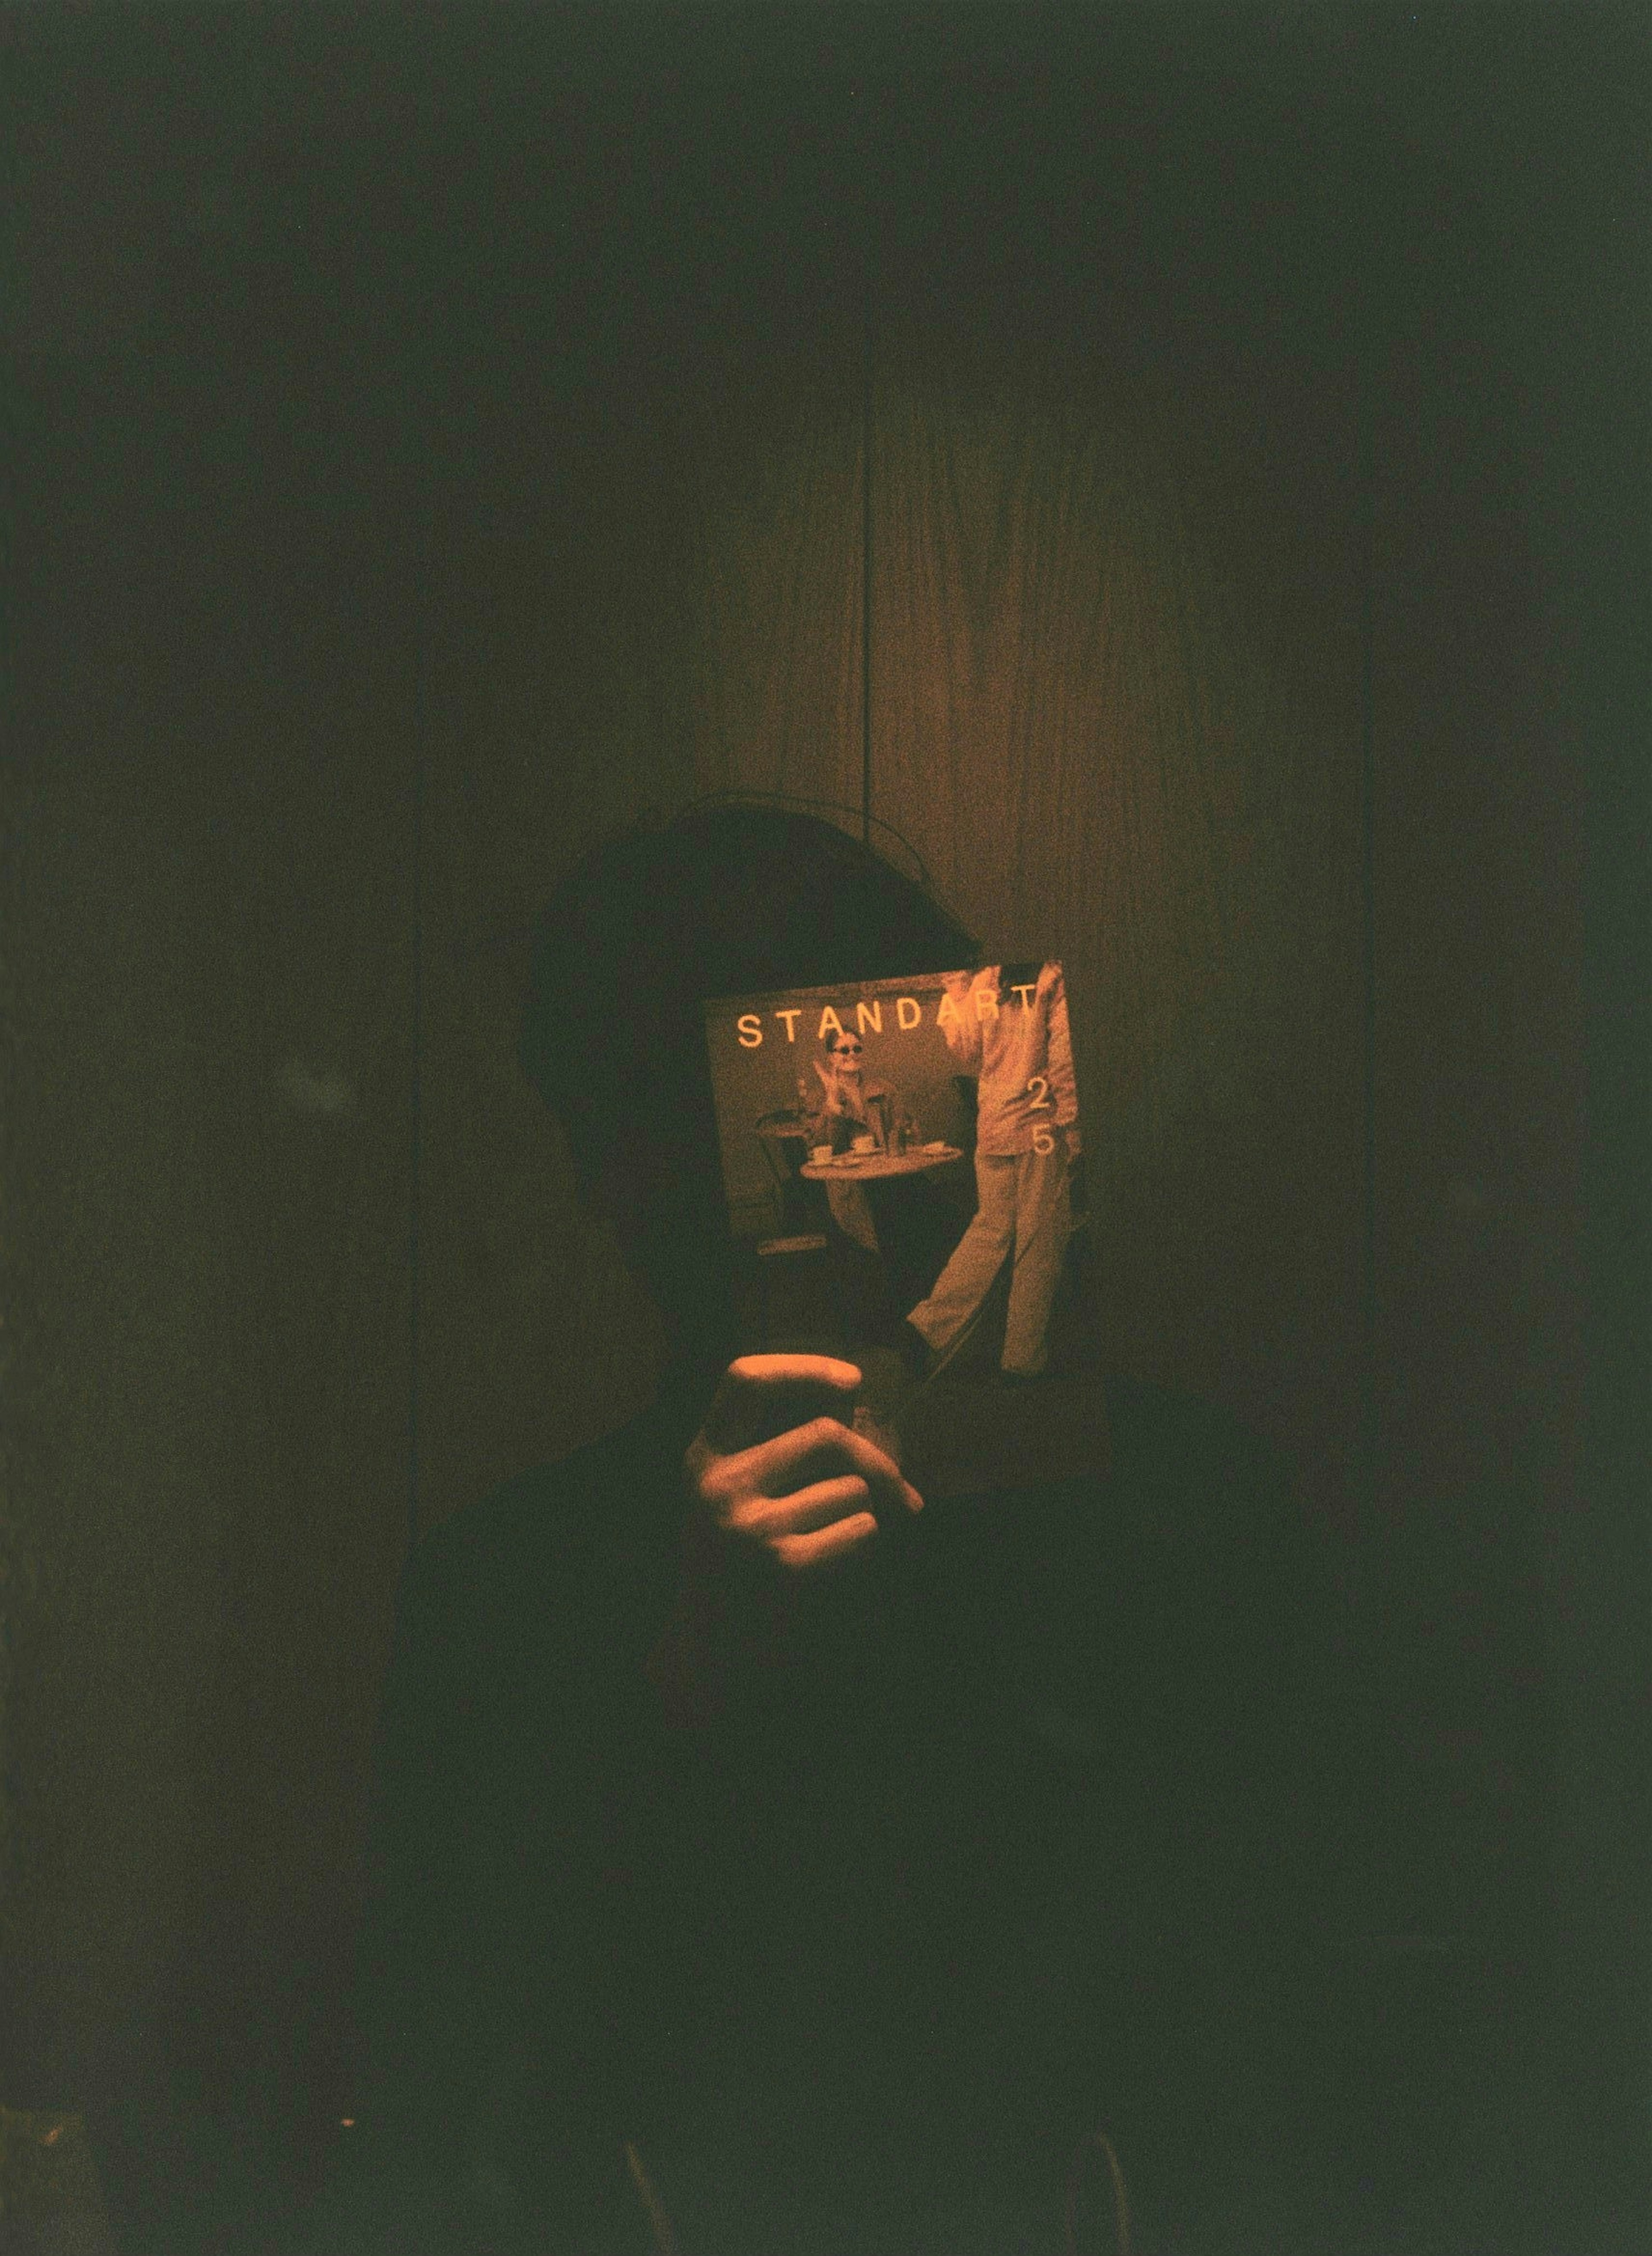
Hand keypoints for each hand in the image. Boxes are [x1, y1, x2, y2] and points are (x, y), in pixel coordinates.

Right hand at [650, 1356, 923, 1722]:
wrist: (708, 1660)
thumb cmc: (737, 1571)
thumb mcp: (735, 1499)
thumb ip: (777, 1450)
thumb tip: (853, 1397)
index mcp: (702, 1459)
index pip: (743, 1379)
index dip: (803, 1368)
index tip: (852, 1381)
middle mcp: (718, 1485)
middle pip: (825, 1434)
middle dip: (875, 1462)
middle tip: (900, 1493)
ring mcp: (748, 1526)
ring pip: (851, 1489)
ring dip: (866, 1516)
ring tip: (837, 1546)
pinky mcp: (783, 1567)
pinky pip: (861, 1531)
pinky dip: (866, 1549)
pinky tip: (838, 1572)